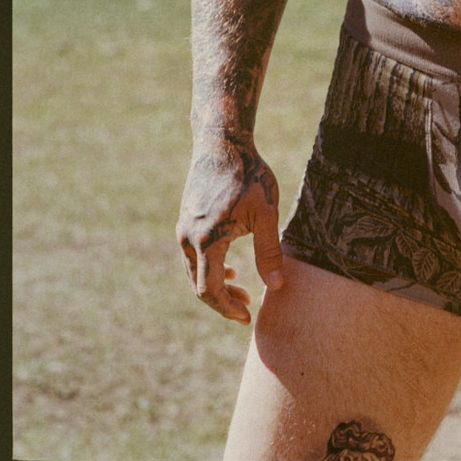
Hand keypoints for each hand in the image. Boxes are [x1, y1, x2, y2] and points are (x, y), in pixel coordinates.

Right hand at [176, 135, 283, 323]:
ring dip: (216, 285)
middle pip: (199, 286)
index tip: (247, 317)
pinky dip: (209, 268)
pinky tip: (229, 268)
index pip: (210, 290)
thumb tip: (276, 286)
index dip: (228, 308)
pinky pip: (193, 256)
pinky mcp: (186, 221)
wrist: (222, 144)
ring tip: (242, 289)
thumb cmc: (249, 175)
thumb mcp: (266, 213)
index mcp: (207, 239)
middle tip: (247, 307)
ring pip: (195, 272)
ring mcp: (184, 229)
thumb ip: (269, 251)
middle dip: (223, 301)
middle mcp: (188, 238)